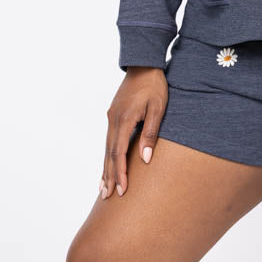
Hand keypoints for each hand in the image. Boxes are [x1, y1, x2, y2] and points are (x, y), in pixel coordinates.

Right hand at [100, 67, 167, 198]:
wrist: (143, 64)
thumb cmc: (154, 85)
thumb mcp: (158, 108)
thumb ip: (150, 133)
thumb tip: (145, 159)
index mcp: (124, 120)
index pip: (119, 153)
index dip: (120, 173)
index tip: (122, 190)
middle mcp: (113, 120)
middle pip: (109, 154)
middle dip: (110, 176)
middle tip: (109, 197)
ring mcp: (111, 117)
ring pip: (106, 148)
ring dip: (106, 168)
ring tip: (103, 189)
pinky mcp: (113, 114)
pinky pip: (108, 140)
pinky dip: (107, 155)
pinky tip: (107, 164)